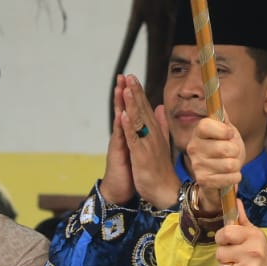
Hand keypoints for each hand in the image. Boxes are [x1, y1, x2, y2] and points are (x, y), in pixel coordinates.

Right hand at [99, 79, 136, 206]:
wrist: (121, 190)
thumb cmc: (130, 170)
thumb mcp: (139, 149)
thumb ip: (142, 133)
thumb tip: (148, 120)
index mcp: (130, 133)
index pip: (132, 110)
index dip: (133, 95)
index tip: (134, 78)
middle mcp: (122, 136)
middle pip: (123, 110)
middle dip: (123, 93)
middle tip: (124, 75)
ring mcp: (119, 143)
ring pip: (119, 120)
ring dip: (119, 104)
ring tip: (120, 88)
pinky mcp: (118, 154)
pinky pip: (120, 138)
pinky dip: (121, 127)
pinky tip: (121, 115)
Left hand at [116, 76, 179, 208]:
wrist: (165, 191)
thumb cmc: (161, 169)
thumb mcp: (161, 143)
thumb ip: (160, 124)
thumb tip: (160, 107)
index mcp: (154, 132)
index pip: (146, 108)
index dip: (139, 92)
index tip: (132, 77)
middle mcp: (152, 135)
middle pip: (142, 110)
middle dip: (135, 92)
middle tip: (129, 75)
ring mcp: (147, 144)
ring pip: (138, 121)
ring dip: (132, 104)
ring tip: (127, 88)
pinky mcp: (141, 156)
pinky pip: (134, 139)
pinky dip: (129, 127)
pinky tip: (123, 115)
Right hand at [185, 117, 244, 217]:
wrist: (221, 175)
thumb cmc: (224, 151)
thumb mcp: (226, 131)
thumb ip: (223, 118)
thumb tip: (219, 103)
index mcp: (198, 132)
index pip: (206, 125)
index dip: (223, 130)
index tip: (229, 134)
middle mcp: (193, 147)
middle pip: (225, 148)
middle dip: (235, 152)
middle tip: (231, 153)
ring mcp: (197, 165)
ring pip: (230, 164)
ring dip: (236, 165)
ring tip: (229, 164)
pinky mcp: (203, 180)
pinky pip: (229, 177)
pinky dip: (235, 177)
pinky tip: (229, 176)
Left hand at [214, 201, 266, 265]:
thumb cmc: (262, 254)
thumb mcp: (255, 234)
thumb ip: (242, 220)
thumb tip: (234, 201)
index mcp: (253, 236)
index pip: (225, 233)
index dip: (221, 238)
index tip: (226, 241)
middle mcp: (252, 252)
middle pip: (219, 253)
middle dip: (224, 256)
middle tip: (235, 257)